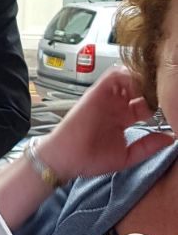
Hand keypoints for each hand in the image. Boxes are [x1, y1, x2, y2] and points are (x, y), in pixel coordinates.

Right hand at [39, 65, 173, 180]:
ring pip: (129, 77)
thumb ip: (148, 146)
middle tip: (165, 95)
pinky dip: (128, 75)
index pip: (147, 103)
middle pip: (140, 87)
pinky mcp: (97, 93)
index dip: (160, 104)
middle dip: (154, 88)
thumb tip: (171, 137)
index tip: (170, 109)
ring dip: (142, 80)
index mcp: (124, 118)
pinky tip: (138, 88)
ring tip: (151, 90)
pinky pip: (115, 75)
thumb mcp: (127, 156)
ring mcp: (107, 98)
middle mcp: (116, 106)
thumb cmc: (90, 160)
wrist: (66, 158)